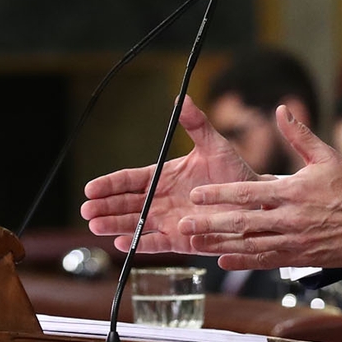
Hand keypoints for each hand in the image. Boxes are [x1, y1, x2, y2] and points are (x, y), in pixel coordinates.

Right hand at [80, 95, 259, 253]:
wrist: (254, 200)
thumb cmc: (233, 171)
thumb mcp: (214, 144)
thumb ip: (196, 123)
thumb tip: (182, 99)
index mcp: (164, 176)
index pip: (130, 180)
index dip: (110, 184)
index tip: (91, 188)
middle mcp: (161, 199)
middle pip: (126, 204)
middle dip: (105, 207)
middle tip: (86, 210)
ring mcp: (169, 220)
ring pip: (135, 223)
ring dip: (115, 225)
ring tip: (95, 226)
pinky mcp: (181, 240)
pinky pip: (156, 242)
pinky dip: (140, 243)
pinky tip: (121, 243)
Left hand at [180, 106, 341, 270]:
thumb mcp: (326, 156)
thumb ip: (298, 135)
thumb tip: (281, 110)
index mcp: (291, 191)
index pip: (247, 193)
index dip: (219, 194)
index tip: (196, 194)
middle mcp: (289, 218)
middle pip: (242, 222)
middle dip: (210, 223)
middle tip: (184, 223)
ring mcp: (294, 240)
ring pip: (250, 244)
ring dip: (220, 244)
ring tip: (195, 243)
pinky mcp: (300, 256)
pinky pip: (267, 261)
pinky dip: (244, 262)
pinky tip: (224, 261)